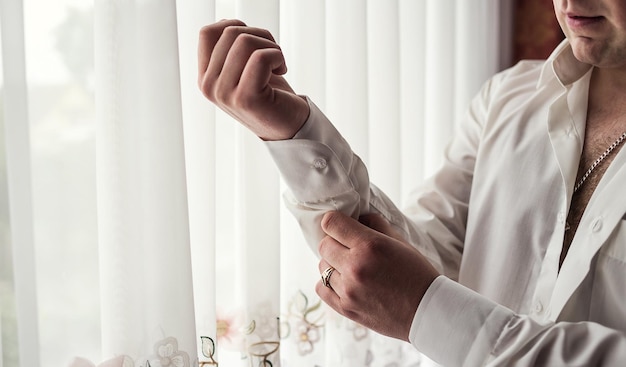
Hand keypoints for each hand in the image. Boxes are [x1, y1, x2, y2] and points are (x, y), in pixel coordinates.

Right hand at [198, 19, 309, 140]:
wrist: (291, 126)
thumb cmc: (271, 94)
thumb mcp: (243, 69)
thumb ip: (229, 49)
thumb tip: (226, 22)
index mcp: (205, 78)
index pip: (207, 33)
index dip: (236, 28)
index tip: (255, 46)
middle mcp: (210, 87)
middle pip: (230, 32)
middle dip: (260, 36)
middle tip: (273, 56)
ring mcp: (225, 94)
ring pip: (245, 41)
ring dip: (271, 46)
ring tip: (277, 64)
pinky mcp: (245, 98)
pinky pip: (261, 57)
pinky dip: (278, 57)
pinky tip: (281, 71)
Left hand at [316, 211, 438, 340]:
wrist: (427, 311)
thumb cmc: (417, 274)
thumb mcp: (400, 242)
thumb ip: (375, 224)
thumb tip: (357, 216)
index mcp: (370, 246)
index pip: (331, 223)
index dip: (335, 222)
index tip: (341, 226)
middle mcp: (355, 267)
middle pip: (324, 245)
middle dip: (335, 243)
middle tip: (349, 248)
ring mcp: (349, 290)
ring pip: (322, 267)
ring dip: (333, 264)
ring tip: (351, 267)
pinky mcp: (346, 309)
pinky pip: (321, 288)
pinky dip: (329, 284)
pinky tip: (344, 282)